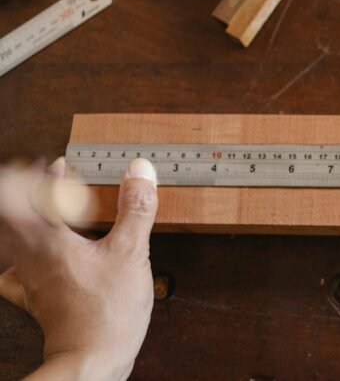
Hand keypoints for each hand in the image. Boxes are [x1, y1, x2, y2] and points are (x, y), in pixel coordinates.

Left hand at [0, 158, 158, 380]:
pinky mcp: (36, 300)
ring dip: (30, 221)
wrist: (90, 360)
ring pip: (15, 242)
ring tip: (52, 214)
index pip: (27, 196)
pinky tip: (43, 260)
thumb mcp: (131, 252)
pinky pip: (19, 272)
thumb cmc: (107, 313)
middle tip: (51, 184)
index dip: (39, 175)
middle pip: (13, 217)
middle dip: (30, 194)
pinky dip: (28, 257)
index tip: (58, 166)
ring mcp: (29, 281)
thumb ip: (135, 209)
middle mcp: (30, 259)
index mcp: (48, 241)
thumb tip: (139, 173)